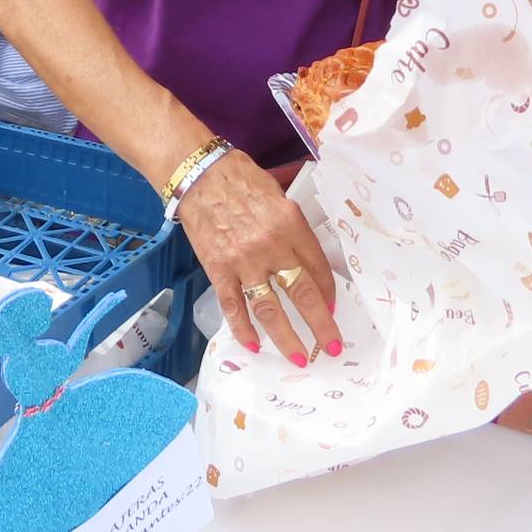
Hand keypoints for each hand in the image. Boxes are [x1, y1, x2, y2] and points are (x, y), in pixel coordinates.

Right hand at [174, 145, 340, 364]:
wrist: (198, 174)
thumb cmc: (241, 178)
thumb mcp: (279, 194)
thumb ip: (295, 226)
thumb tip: (309, 257)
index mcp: (291, 224)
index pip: (318, 267)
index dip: (329, 291)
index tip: (333, 306)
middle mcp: (271, 246)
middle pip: (302, 293)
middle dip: (320, 324)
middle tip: (331, 347)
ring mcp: (243, 261)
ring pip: (269, 308)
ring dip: (286, 337)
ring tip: (298, 357)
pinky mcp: (218, 270)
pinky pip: (233, 306)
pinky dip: (243, 328)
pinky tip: (254, 345)